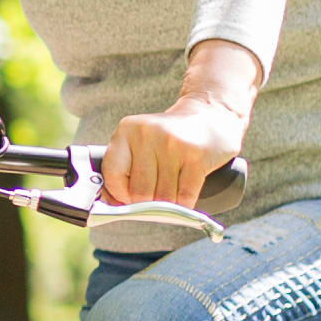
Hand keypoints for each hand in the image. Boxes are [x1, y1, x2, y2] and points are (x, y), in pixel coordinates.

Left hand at [101, 97, 247, 206]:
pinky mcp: (197, 156)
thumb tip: (110, 202)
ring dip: (167, 205)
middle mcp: (148, 134)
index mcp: (127, 130)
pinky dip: (184, 205)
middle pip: (139, 192)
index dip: (120, 194)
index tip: (128, 197)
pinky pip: (185, 197)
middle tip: (154, 197)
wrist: (209, 115)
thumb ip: (123, 168)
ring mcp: (173, 144)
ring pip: (163, 198)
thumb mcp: (140, 142)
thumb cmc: (169, 137)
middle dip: (147, 203)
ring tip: (171, 190)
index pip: (113, 175)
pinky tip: (184, 194)